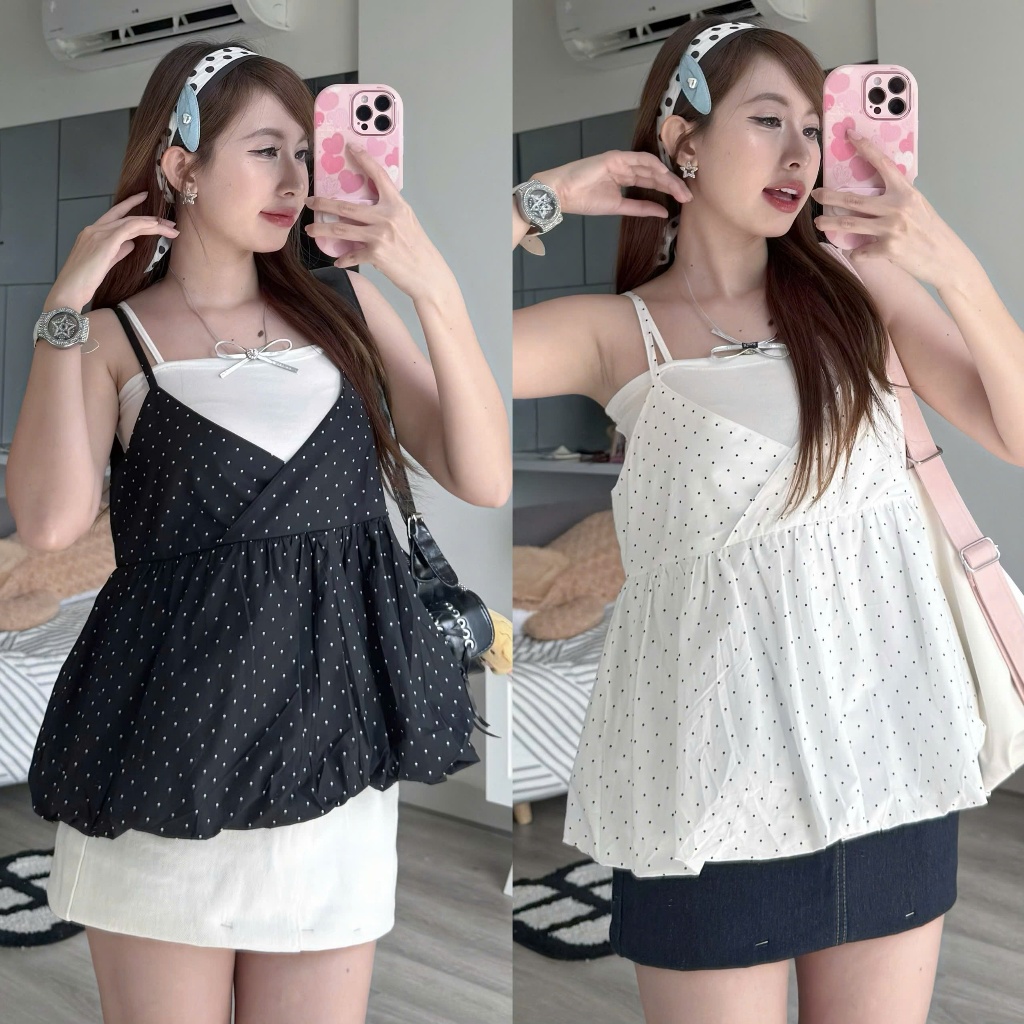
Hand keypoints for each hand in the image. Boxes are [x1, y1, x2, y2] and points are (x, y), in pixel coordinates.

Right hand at [50, 193, 178, 309]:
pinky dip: (143, 226)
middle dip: (150, 218)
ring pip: (131, 222)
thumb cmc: (84, 281)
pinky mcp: (105, 242)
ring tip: (171, 228)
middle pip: (126, 217)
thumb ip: (118, 251)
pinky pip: (128, 228)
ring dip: (153, 224)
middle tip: (169, 221)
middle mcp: (94, 229)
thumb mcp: (104, 263)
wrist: (69, 289)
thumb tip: (131, 244)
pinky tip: (156, 226)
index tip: (144, 198)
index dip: (130, 205)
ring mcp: (98, 234)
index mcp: (92, 232)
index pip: (114, 214)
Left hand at [304, 143, 447, 300]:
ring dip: (322, 229)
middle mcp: (387, 217)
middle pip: (346, 206)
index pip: (378, 176)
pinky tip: (338, 261)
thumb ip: (389, 212)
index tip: (350, 148)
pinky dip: (344, 259)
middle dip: (323, 203)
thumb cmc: (418, 249)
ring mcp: (380, 236)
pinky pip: (352, 255)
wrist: (428, 274)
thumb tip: (368, 209)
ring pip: (341, 229)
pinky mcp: (375, 254)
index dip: (364, 160)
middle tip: (310, 202)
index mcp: (396, 205)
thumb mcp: (407, 222)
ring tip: (311, 229)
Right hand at [533, 149, 692, 217]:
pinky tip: (667, 179)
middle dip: (673, 185)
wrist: (561, 193)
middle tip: (688, 196)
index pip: (651, 181)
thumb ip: (640, 207)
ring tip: (681, 191)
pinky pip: (640, 161)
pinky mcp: (616, 158)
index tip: (683, 200)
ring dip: (667, 178)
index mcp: (624, 177)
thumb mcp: (617, 207)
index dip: (668, 189)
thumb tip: (663, 212)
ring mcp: (621, 161)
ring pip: (651, 167)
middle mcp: (625, 166)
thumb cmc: (583, 200)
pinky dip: (655, 169)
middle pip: (654, 174)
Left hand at [811, 130, 966, 287]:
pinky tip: (857, 251)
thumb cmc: (930, 231)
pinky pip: (861, 250)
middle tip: (814, 193)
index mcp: (906, 192)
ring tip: (819, 222)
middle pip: (854, 199)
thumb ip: (897, 198)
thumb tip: (874, 194)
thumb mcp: (917, 206)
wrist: (946, 258)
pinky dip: (857, 251)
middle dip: (830, 196)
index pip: (882, 164)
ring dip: (830, 223)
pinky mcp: (888, 249)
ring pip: (850, 223)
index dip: (865, 148)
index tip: (850, 135)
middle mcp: (897, 207)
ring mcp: (891, 228)